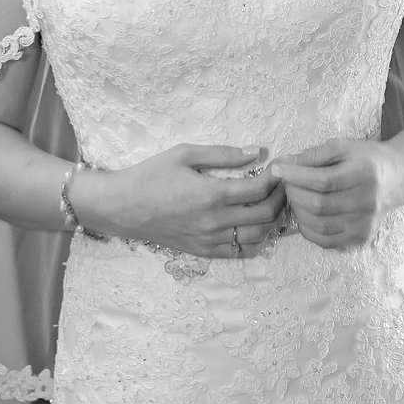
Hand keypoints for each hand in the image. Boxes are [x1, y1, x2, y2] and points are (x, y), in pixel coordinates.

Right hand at [78, 143, 285, 257]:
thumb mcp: (184, 154)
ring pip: (258, 236)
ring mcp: (209, 240)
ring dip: (273, 220)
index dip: (276, 178)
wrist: (119, 207)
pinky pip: (240, 251)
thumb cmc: (150, 176)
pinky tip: (257, 224)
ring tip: (274, 204)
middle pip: (265, 214)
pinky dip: (256, 239)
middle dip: (280, 198)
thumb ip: (223, 154)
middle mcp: (214, 221)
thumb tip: (257, 151)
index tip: (280, 167)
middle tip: (283, 185)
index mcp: (211, 195)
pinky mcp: (203, 251)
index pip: (260, 190)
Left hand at [267, 138, 403, 249]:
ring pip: (319, 225)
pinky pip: (326, 241)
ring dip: (298, 212)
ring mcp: (366, 222)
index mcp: (365, 174)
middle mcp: (368, 201)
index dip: (296, 177)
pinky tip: (306, 216)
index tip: (278, 170)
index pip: (323, 181)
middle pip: (319, 205)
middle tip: (288, 184)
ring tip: (297, 198)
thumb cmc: (367, 159)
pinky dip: (309, 230)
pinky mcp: (362, 237)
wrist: (397, 177)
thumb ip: (312, 155)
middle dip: (294, 193)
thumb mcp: (343, 147)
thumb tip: (283, 165)